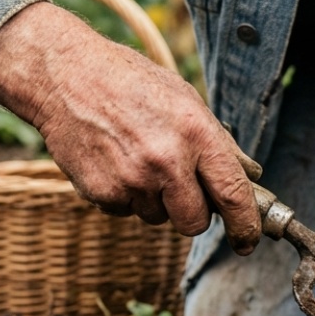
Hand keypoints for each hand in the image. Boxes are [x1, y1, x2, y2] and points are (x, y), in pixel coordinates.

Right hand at [0, 2, 262, 254]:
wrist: (65, 75)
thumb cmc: (130, 83)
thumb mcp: (185, 100)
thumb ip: (218, 143)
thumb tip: (250, 176)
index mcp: (196, 133)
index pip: (233, 195)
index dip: (245, 226)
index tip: (247, 240)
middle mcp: (166, 160)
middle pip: (195, 223)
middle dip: (193, 214)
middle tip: (182, 190)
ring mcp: (132, 180)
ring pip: (158, 217)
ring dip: (154, 199)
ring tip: (136, 157)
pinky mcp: (102, 193)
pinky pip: (126, 211)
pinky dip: (124, 195)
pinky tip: (114, 160)